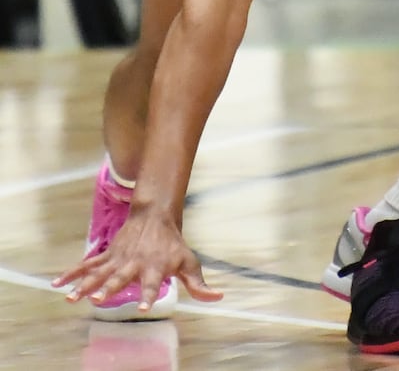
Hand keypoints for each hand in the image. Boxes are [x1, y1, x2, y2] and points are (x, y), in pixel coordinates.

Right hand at [54, 204, 219, 309]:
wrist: (155, 216)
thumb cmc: (173, 245)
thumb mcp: (189, 263)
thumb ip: (199, 284)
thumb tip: (217, 297)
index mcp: (155, 268)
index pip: (153, 284)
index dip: (150, 295)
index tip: (145, 307)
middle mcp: (134, 264)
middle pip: (121, 278)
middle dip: (110, 288)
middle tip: (98, 299)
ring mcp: (118, 259)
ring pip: (99, 273)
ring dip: (85, 284)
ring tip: (70, 298)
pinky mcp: (107, 255)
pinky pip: (86, 265)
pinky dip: (71, 273)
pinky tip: (56, 284)